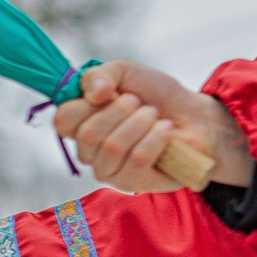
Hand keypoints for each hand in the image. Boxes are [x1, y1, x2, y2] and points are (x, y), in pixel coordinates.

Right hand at [51, 62, 253, 192]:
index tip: (110, 91)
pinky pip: (137, 159)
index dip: (86, 102)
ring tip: (155, 116)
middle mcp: (89, 151)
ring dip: (141, 123)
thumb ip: (99, 74)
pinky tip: (165, 131)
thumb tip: (93, 93)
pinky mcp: (133, 183)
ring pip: (112, 147)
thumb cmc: (156, 96)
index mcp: (81, 123)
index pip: (63, 120)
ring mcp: (109, 170)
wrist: (194, 116)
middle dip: (121, 110)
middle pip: (87, 134)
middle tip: (140, 103)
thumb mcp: (125, 72)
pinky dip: (156, 137)